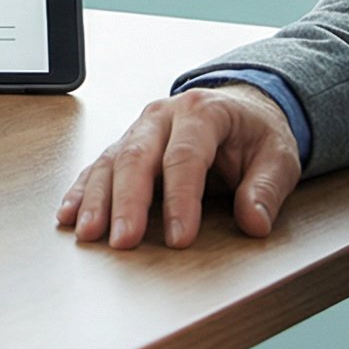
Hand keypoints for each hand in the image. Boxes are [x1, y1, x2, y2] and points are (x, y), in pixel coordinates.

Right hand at [55, 81, 301, 248]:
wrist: (241, 108)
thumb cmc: (256, 134)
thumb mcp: (279, 156)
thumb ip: (267, 189)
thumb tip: (254, 222)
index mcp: (201, 112)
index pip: (185, 157)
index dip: (181, 199)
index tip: (180, 239)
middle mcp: (163, 116)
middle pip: (137, 157)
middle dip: (128, 202)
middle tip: (124, 240)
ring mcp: (139, 130)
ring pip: (111, 161)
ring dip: (97, 199)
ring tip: (88, 233)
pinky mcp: (126, 146)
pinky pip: (98, 167)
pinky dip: (82, 192)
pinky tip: (69, 215)